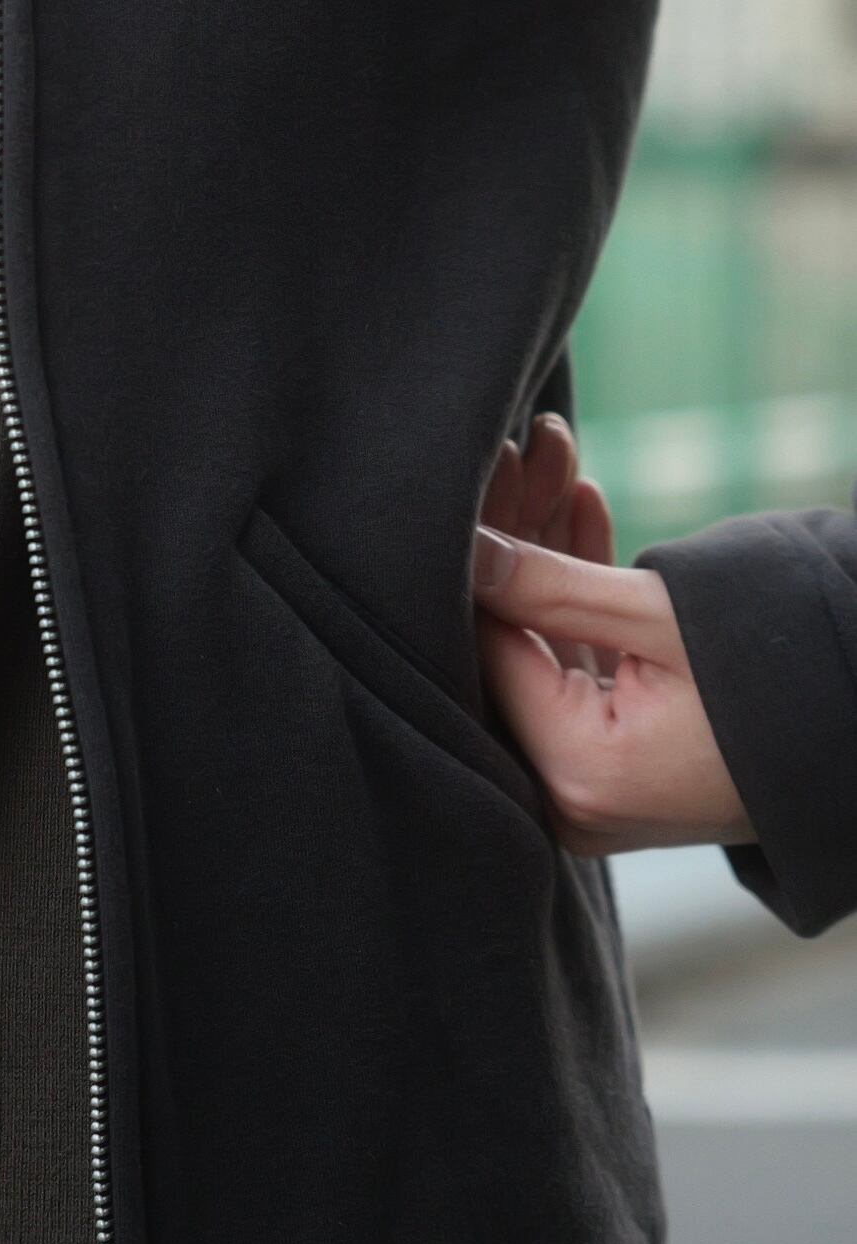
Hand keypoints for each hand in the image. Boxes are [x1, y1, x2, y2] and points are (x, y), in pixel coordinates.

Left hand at [472, 415, 753, 856]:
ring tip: (554, 457)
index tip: (487, 466)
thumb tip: (463, 549)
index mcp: (575, 771)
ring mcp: (594, 784)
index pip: (490, 647)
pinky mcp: (618, 762)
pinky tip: (581, 508)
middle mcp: (571, 796)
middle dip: (519, 537)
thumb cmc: (781, 679)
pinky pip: (580, 666)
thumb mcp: (661, 618)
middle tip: (521, 448)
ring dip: (551, 553)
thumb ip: (550, 586)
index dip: (485, 550)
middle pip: (513, 643)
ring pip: (545, 645)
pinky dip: (580, 596)